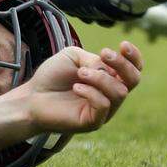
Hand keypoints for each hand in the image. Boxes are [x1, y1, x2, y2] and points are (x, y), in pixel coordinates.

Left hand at [24, 42, 142, 134]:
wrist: (32, 96)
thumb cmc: (52, 76)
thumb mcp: (73, 57)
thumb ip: (93, 59)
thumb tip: (107, 70)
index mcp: (108, 77)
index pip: (134, 69)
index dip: (134, 56)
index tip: (123, 44)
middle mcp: (110, 94)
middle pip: (134, 79)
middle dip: (122, 64)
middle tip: (103, 53)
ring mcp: (104, 110)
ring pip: (119, 92)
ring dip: (100, 77)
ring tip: (80, 73)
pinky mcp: (94, 122)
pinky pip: (104, 105)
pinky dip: (91, 92)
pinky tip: (76, 87)